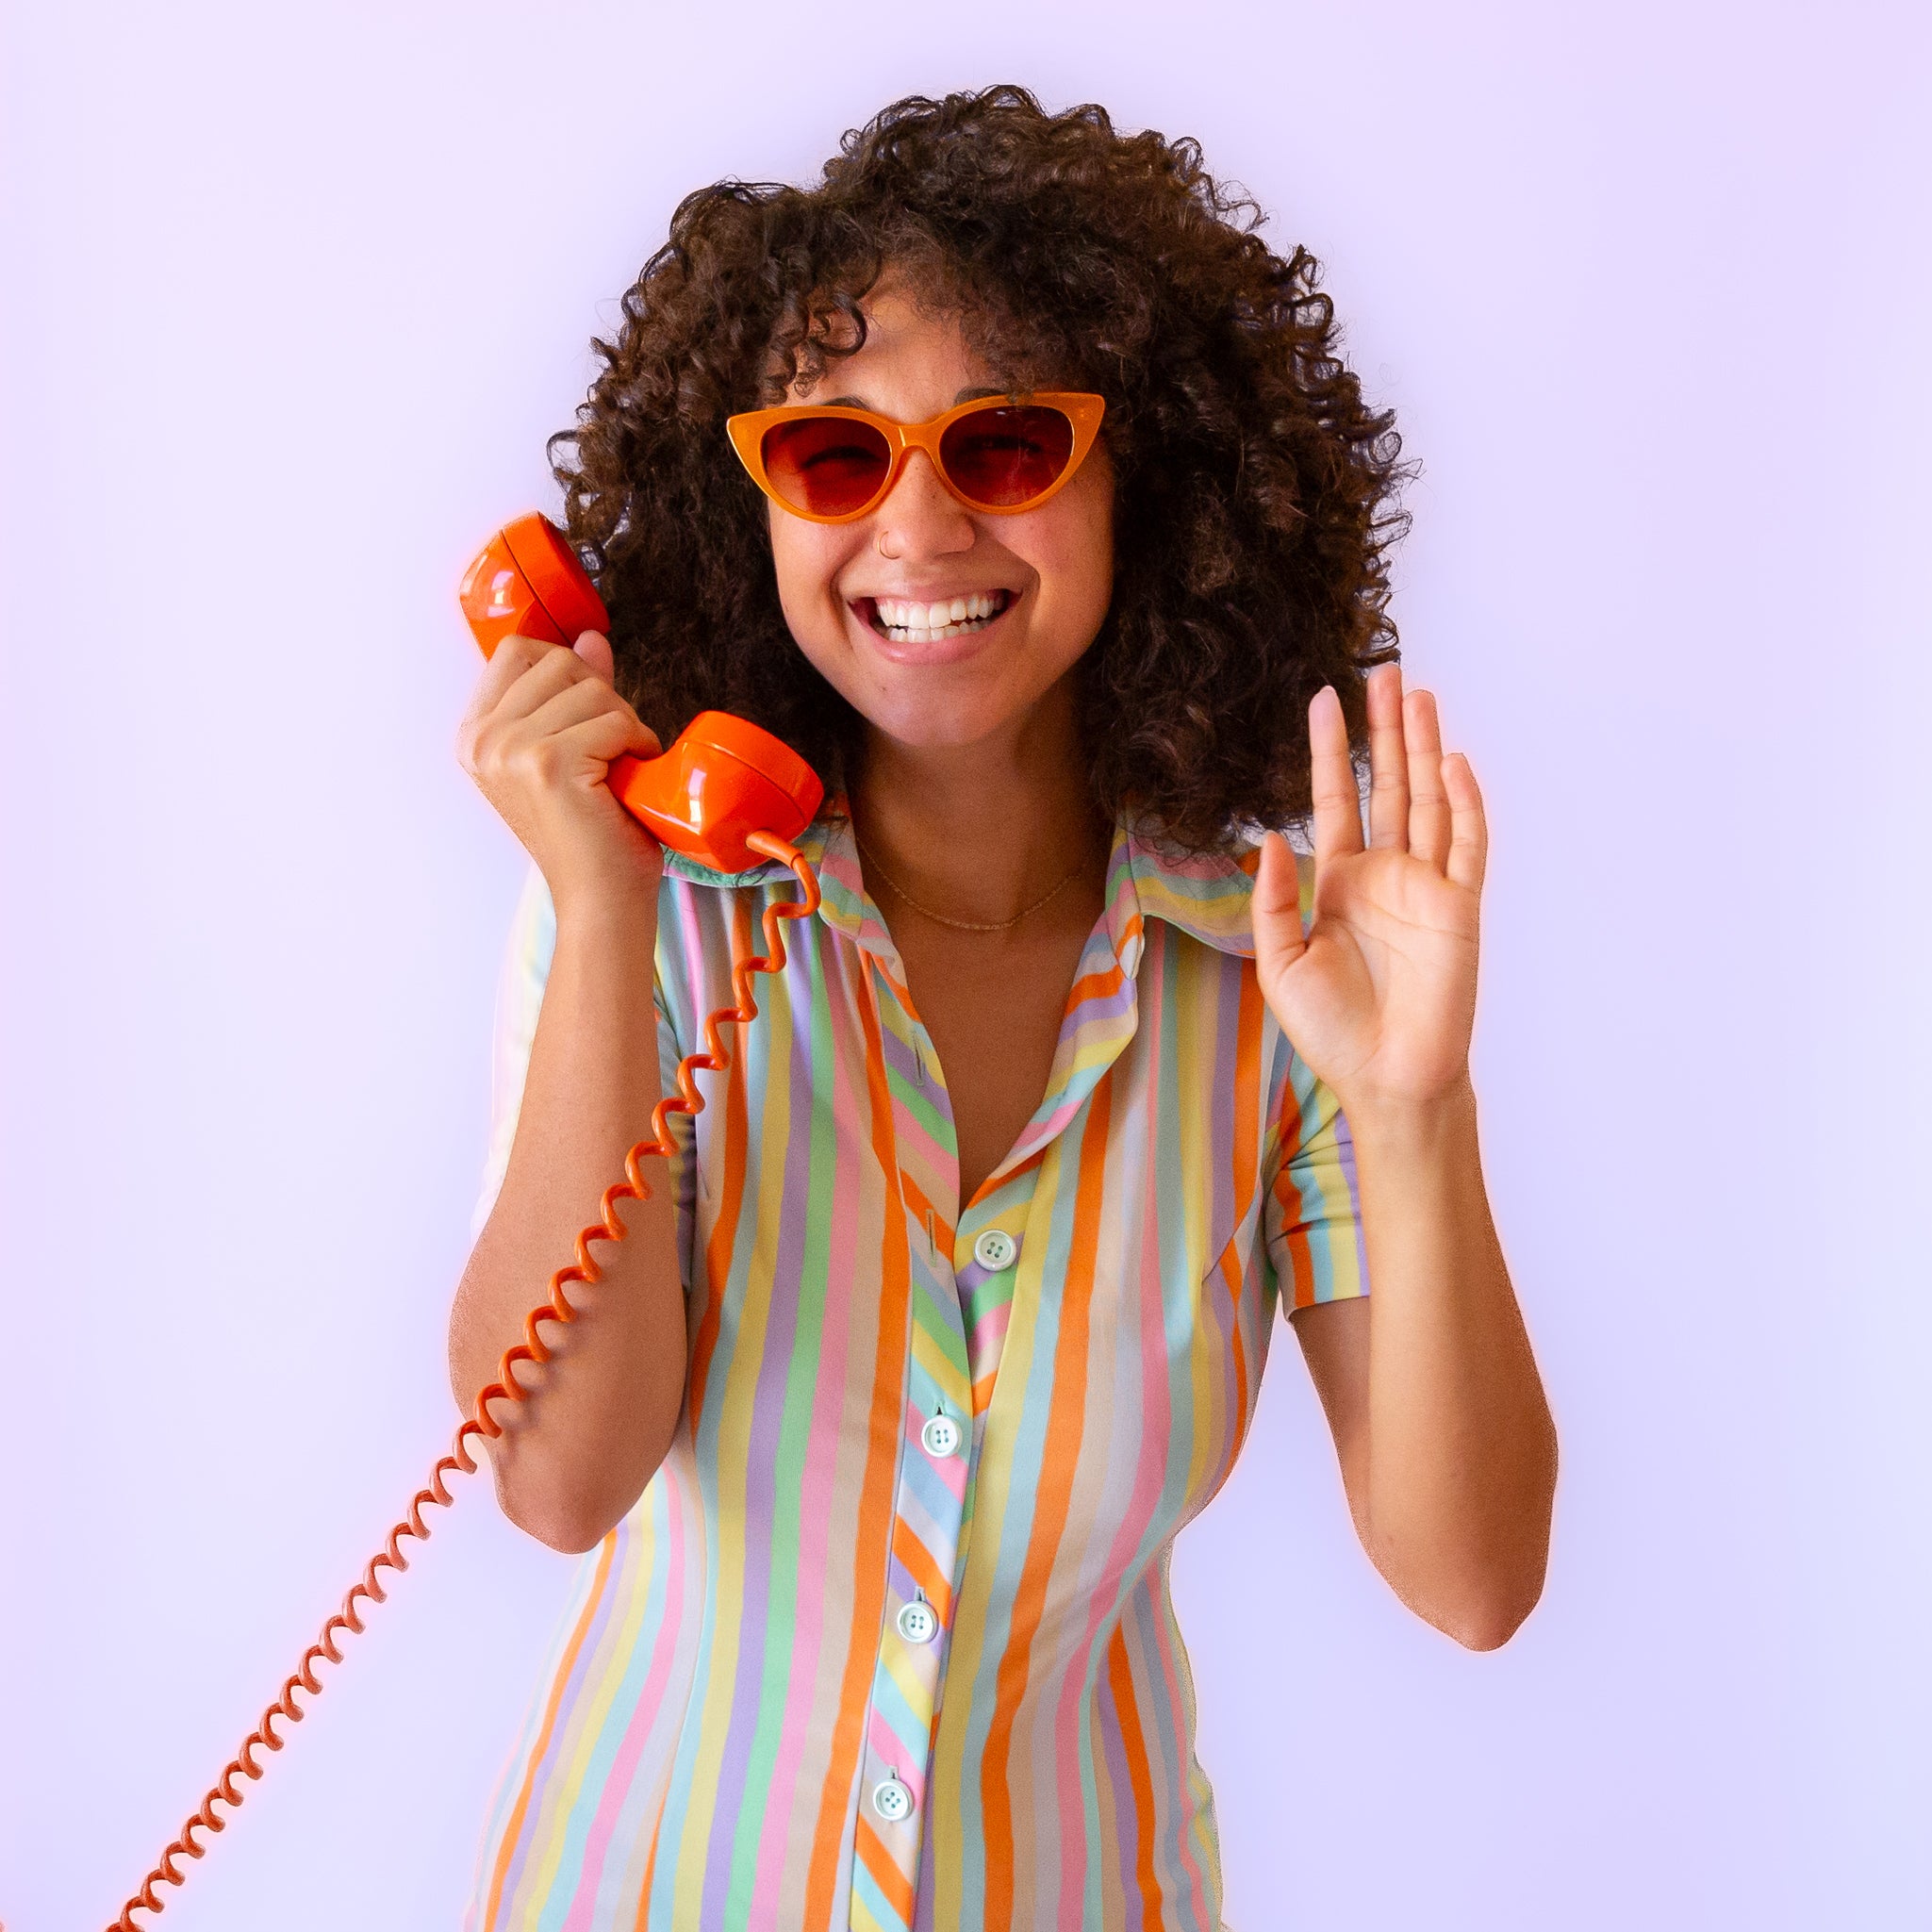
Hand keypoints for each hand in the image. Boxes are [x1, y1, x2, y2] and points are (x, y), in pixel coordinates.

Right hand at [456, 629, 664, 913]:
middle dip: (602, 699)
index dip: (567, 671)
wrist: (601, 898)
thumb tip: (591, 637)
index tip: (587, 715)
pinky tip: (630, 779)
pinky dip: (637, 744)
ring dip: (623, 724)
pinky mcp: (547, 763)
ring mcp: (509, 750)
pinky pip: (614, 719)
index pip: (517, 652)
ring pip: (591, 689)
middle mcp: (482, 740)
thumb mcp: (574, 749)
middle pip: (559, 663)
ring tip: (620, 767)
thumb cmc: (592, 832)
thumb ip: (576, 691)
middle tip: (612, 750)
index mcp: (474, 736)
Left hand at [1253, 664, 1486, 1117]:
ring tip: (1417, 694)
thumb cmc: (1332, 1032)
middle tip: (1385, 670)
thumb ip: (1272, 901)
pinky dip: (1461, 802)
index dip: (1328, 751)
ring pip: (1426, 800)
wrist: (1385, 1078)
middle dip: (1384, 729)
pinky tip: (1450, 760)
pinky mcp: (1459, 908)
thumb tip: (1268, 838)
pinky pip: (1464, 844)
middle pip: (1386, 785)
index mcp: (1339, 885)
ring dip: (1422, 748)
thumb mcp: (1280, 964)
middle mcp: (1384, 876)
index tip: (1322, 699)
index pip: (1334, 800)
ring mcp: (1426, 888)